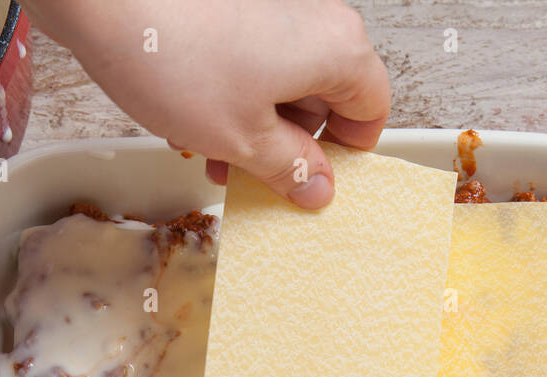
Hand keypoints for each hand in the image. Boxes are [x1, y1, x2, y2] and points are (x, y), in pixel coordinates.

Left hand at [25, 0, 390, 206]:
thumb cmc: (174, 57)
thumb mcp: (241, 139)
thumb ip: (289, 169)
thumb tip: (318, 188)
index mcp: (337, 49)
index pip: (371, 110)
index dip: (344, 154)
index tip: (313, 181)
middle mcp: (315, 18)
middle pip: (326, 96)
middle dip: (289, 145)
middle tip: (254, 178)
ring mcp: (275, 7)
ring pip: (284, 81)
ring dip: (255, 128)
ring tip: (213, 155)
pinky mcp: (235, 7)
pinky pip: (252, 60)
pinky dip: (233, 96)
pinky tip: (194, 121)